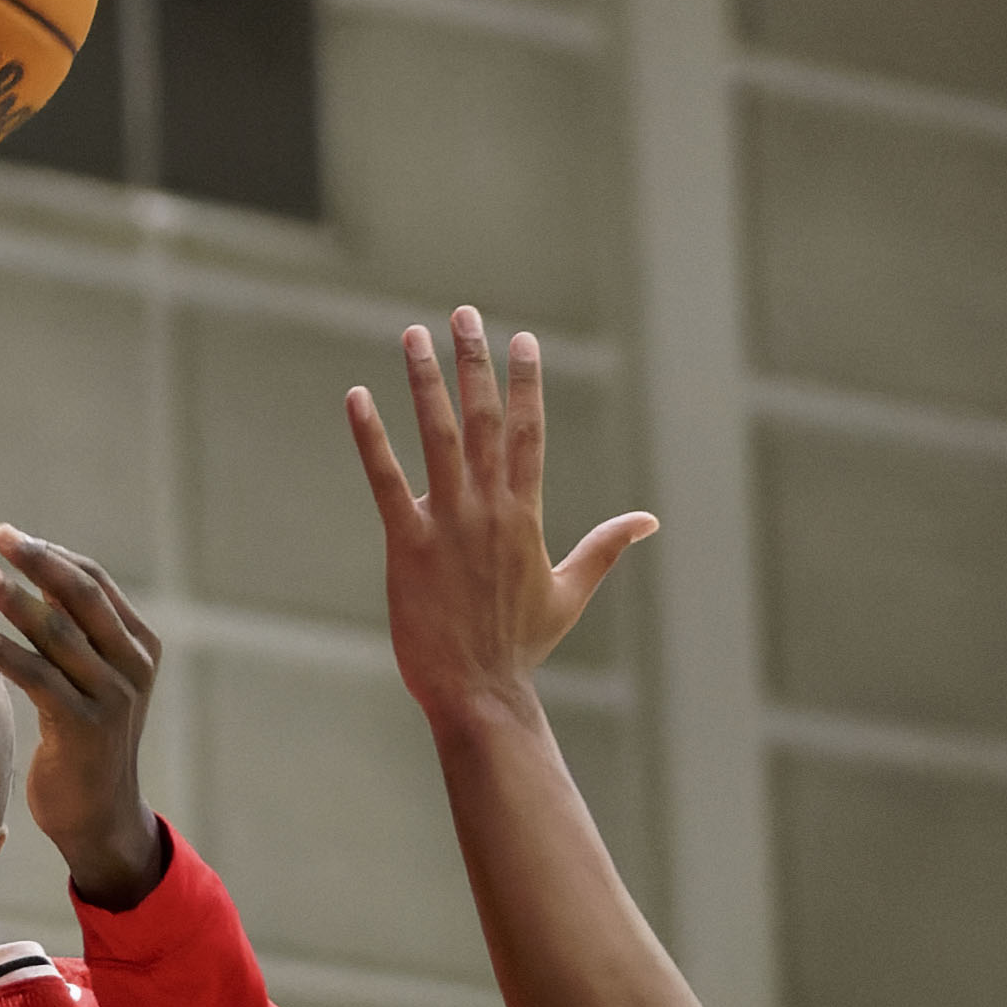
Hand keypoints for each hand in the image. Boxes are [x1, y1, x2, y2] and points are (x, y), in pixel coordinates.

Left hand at [0, 529, 166, 907]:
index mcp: (140, 648)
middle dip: (36, 561)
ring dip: (12, 599)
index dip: (52, 555)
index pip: (96, 584)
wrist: (100, 815)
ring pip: (56, 632)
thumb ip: (76, 634)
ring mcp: (111, 698)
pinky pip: (36, 676)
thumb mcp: (92, 681)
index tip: (11, 536)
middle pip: (81, 597)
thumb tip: (37, 574)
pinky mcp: (82, 727)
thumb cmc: (86, 742)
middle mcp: (133, 669)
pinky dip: (2, 648)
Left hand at [347, 308, 655, 722]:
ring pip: (438, 437)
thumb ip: (604, 548)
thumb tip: (649, 522)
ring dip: (425, 382)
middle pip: (485, 420)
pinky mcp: (406, 544)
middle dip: (476, 363)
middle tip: (465, 315)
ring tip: (414, 334)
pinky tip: (357, 397)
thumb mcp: (570, 593)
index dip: (526, 383)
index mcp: (526, 515)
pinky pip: (386, 480)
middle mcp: (489, 509)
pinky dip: (371, 438)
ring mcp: (447, 524)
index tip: (523, 340)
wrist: (478, 692)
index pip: (529, 433)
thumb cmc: (520, 647)